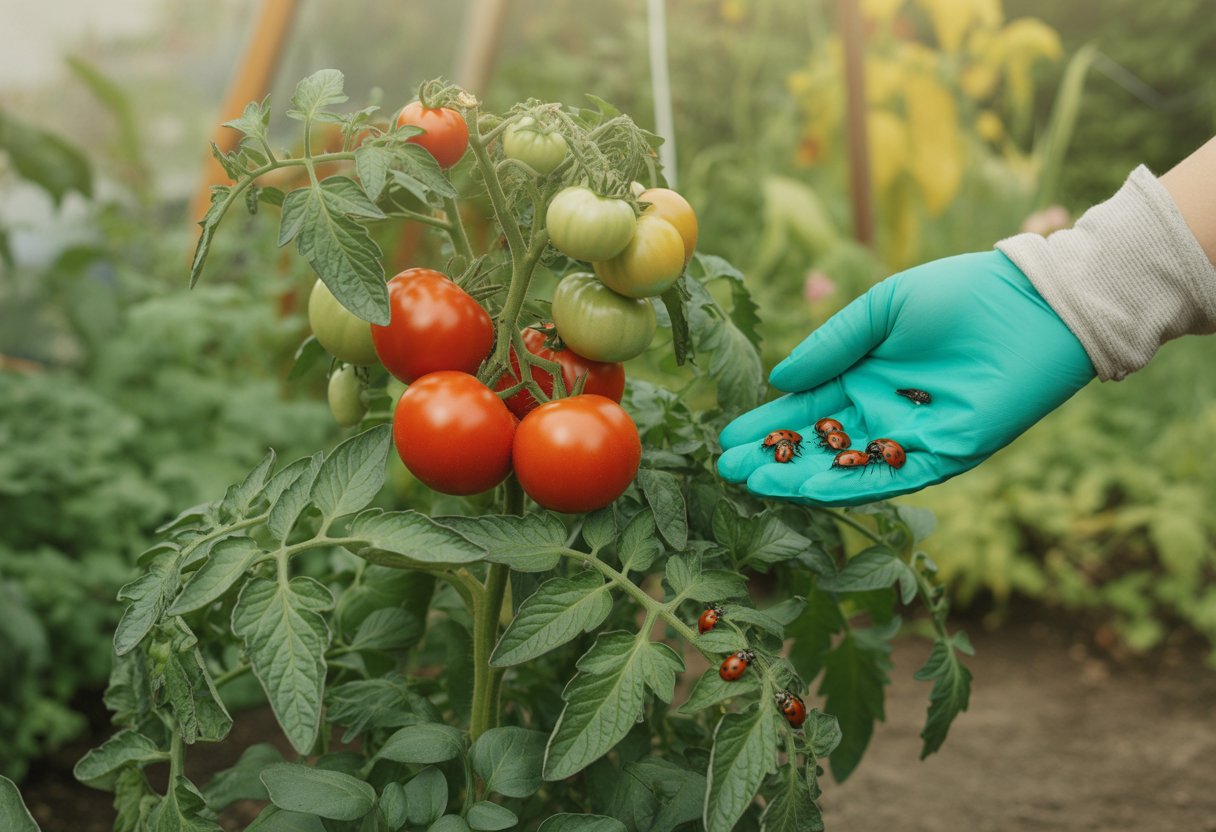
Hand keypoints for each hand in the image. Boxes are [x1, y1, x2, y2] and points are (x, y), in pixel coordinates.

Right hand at [717, 251, 1094, 505]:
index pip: (805, 408)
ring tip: (756, 484)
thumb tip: (781, 380)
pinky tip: (810, 488)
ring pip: (846, 466)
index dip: (767, 425)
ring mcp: (912, 437)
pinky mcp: (946, 455)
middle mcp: (882, 412)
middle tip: (728, 471)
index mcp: (864, 375)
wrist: (1032, 305)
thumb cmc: (959, 295)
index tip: (728, 440)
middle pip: (818, 444)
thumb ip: (832, 345)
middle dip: (773, 458)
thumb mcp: (882, 309)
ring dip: (800, 478)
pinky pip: (892, 476)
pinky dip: (850, 484)